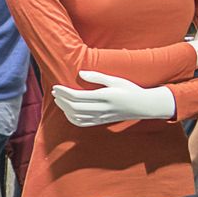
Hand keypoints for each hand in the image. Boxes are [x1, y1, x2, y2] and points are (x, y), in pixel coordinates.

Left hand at [53, 70, 176, 126]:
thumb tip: (81, 74)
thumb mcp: (116, 80)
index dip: (64, 92)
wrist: (142, 106)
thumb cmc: (129, 90)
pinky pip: (83, 123)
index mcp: (104, 96)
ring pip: (77, 117)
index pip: (78, 96)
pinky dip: (72, 119)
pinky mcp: (102, 122)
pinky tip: (68, 112)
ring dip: (65, 109)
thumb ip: (98, 77)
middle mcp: (102, 109)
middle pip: (74, 107)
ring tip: (59, 100)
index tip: (56, 87)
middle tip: (55, 92)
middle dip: (62, 100)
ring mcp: (101, 117)